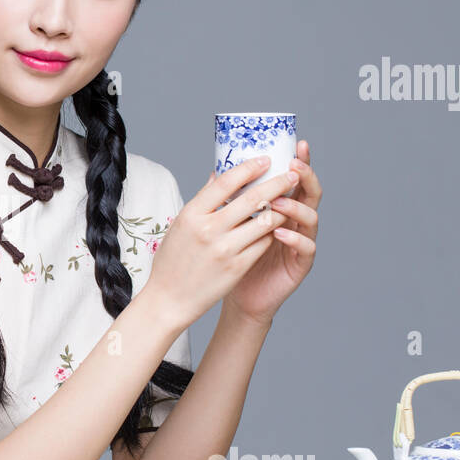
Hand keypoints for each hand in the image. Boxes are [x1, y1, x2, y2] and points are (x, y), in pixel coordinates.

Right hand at [145, 152, 307, 329]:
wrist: (169, 299)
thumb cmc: (172, 261)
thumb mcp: (180, 225)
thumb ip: (202, 201)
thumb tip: (218, 175)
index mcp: (191, 214)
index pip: (226, 182)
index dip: (249, 168)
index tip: (264, 160)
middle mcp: (208, 229)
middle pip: (252, 198)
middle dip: (276, 183)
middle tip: (290, 175)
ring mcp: (224, 249)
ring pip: (264, 221)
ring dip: (279, 210)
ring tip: (286, 203)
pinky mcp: (237, 267)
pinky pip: (263, 243)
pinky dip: (271, 233)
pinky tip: (274, 229)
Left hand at [225, 139, 320, 325]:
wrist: (237, 295)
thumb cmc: (233, 257)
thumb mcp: (230, 225)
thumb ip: (232, 200)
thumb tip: (217, 170)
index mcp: (283, 207)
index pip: (294, 179)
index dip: (299, 161)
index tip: (296, 143)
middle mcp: (296, 221)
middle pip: (310, 193)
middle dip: (305, 177)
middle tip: (294, 166)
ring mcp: (301, 242)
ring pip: (310, 218)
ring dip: (296, 207)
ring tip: (279, 201)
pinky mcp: (300, 264)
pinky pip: (306, 248)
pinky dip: (295, 239)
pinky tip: (280, 232)